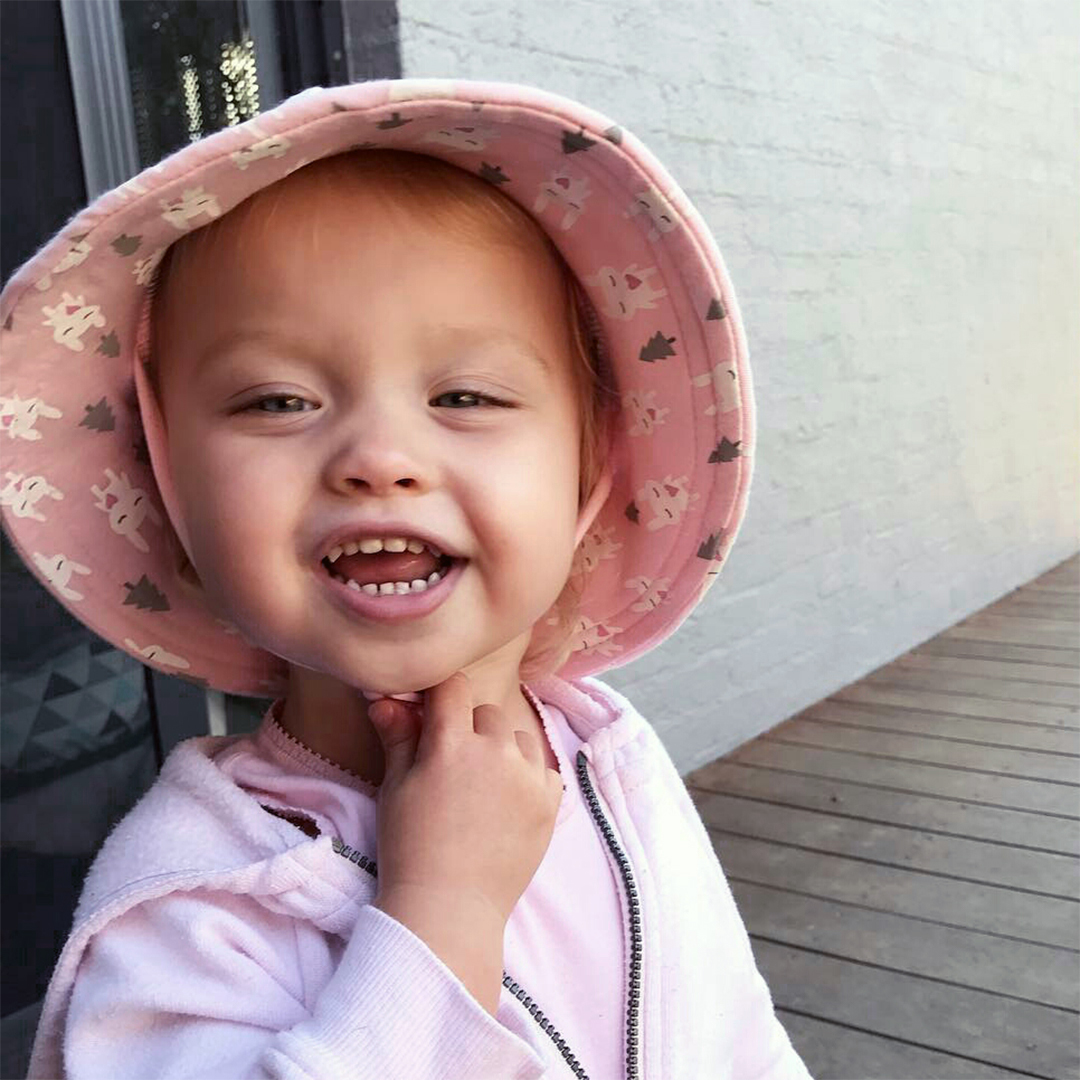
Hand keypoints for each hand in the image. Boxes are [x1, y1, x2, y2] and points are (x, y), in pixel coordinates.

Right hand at [367, 671, 563, 927]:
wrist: (449, 908)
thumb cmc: (410, 847)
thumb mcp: (395, 788)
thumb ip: (398, 737)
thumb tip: (386, 698)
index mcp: (451, 744)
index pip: (453, 687)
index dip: (441, 698)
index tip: (433, 715)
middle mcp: (495, 752)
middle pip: (487, 712)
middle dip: (470, 729)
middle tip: (453, 767)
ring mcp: (528, 776)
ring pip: (519, 737)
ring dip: (503, 749)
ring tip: (483, 786)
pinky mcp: (550, 802)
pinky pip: (544, 768)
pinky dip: (528, 777)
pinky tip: (507, 803)